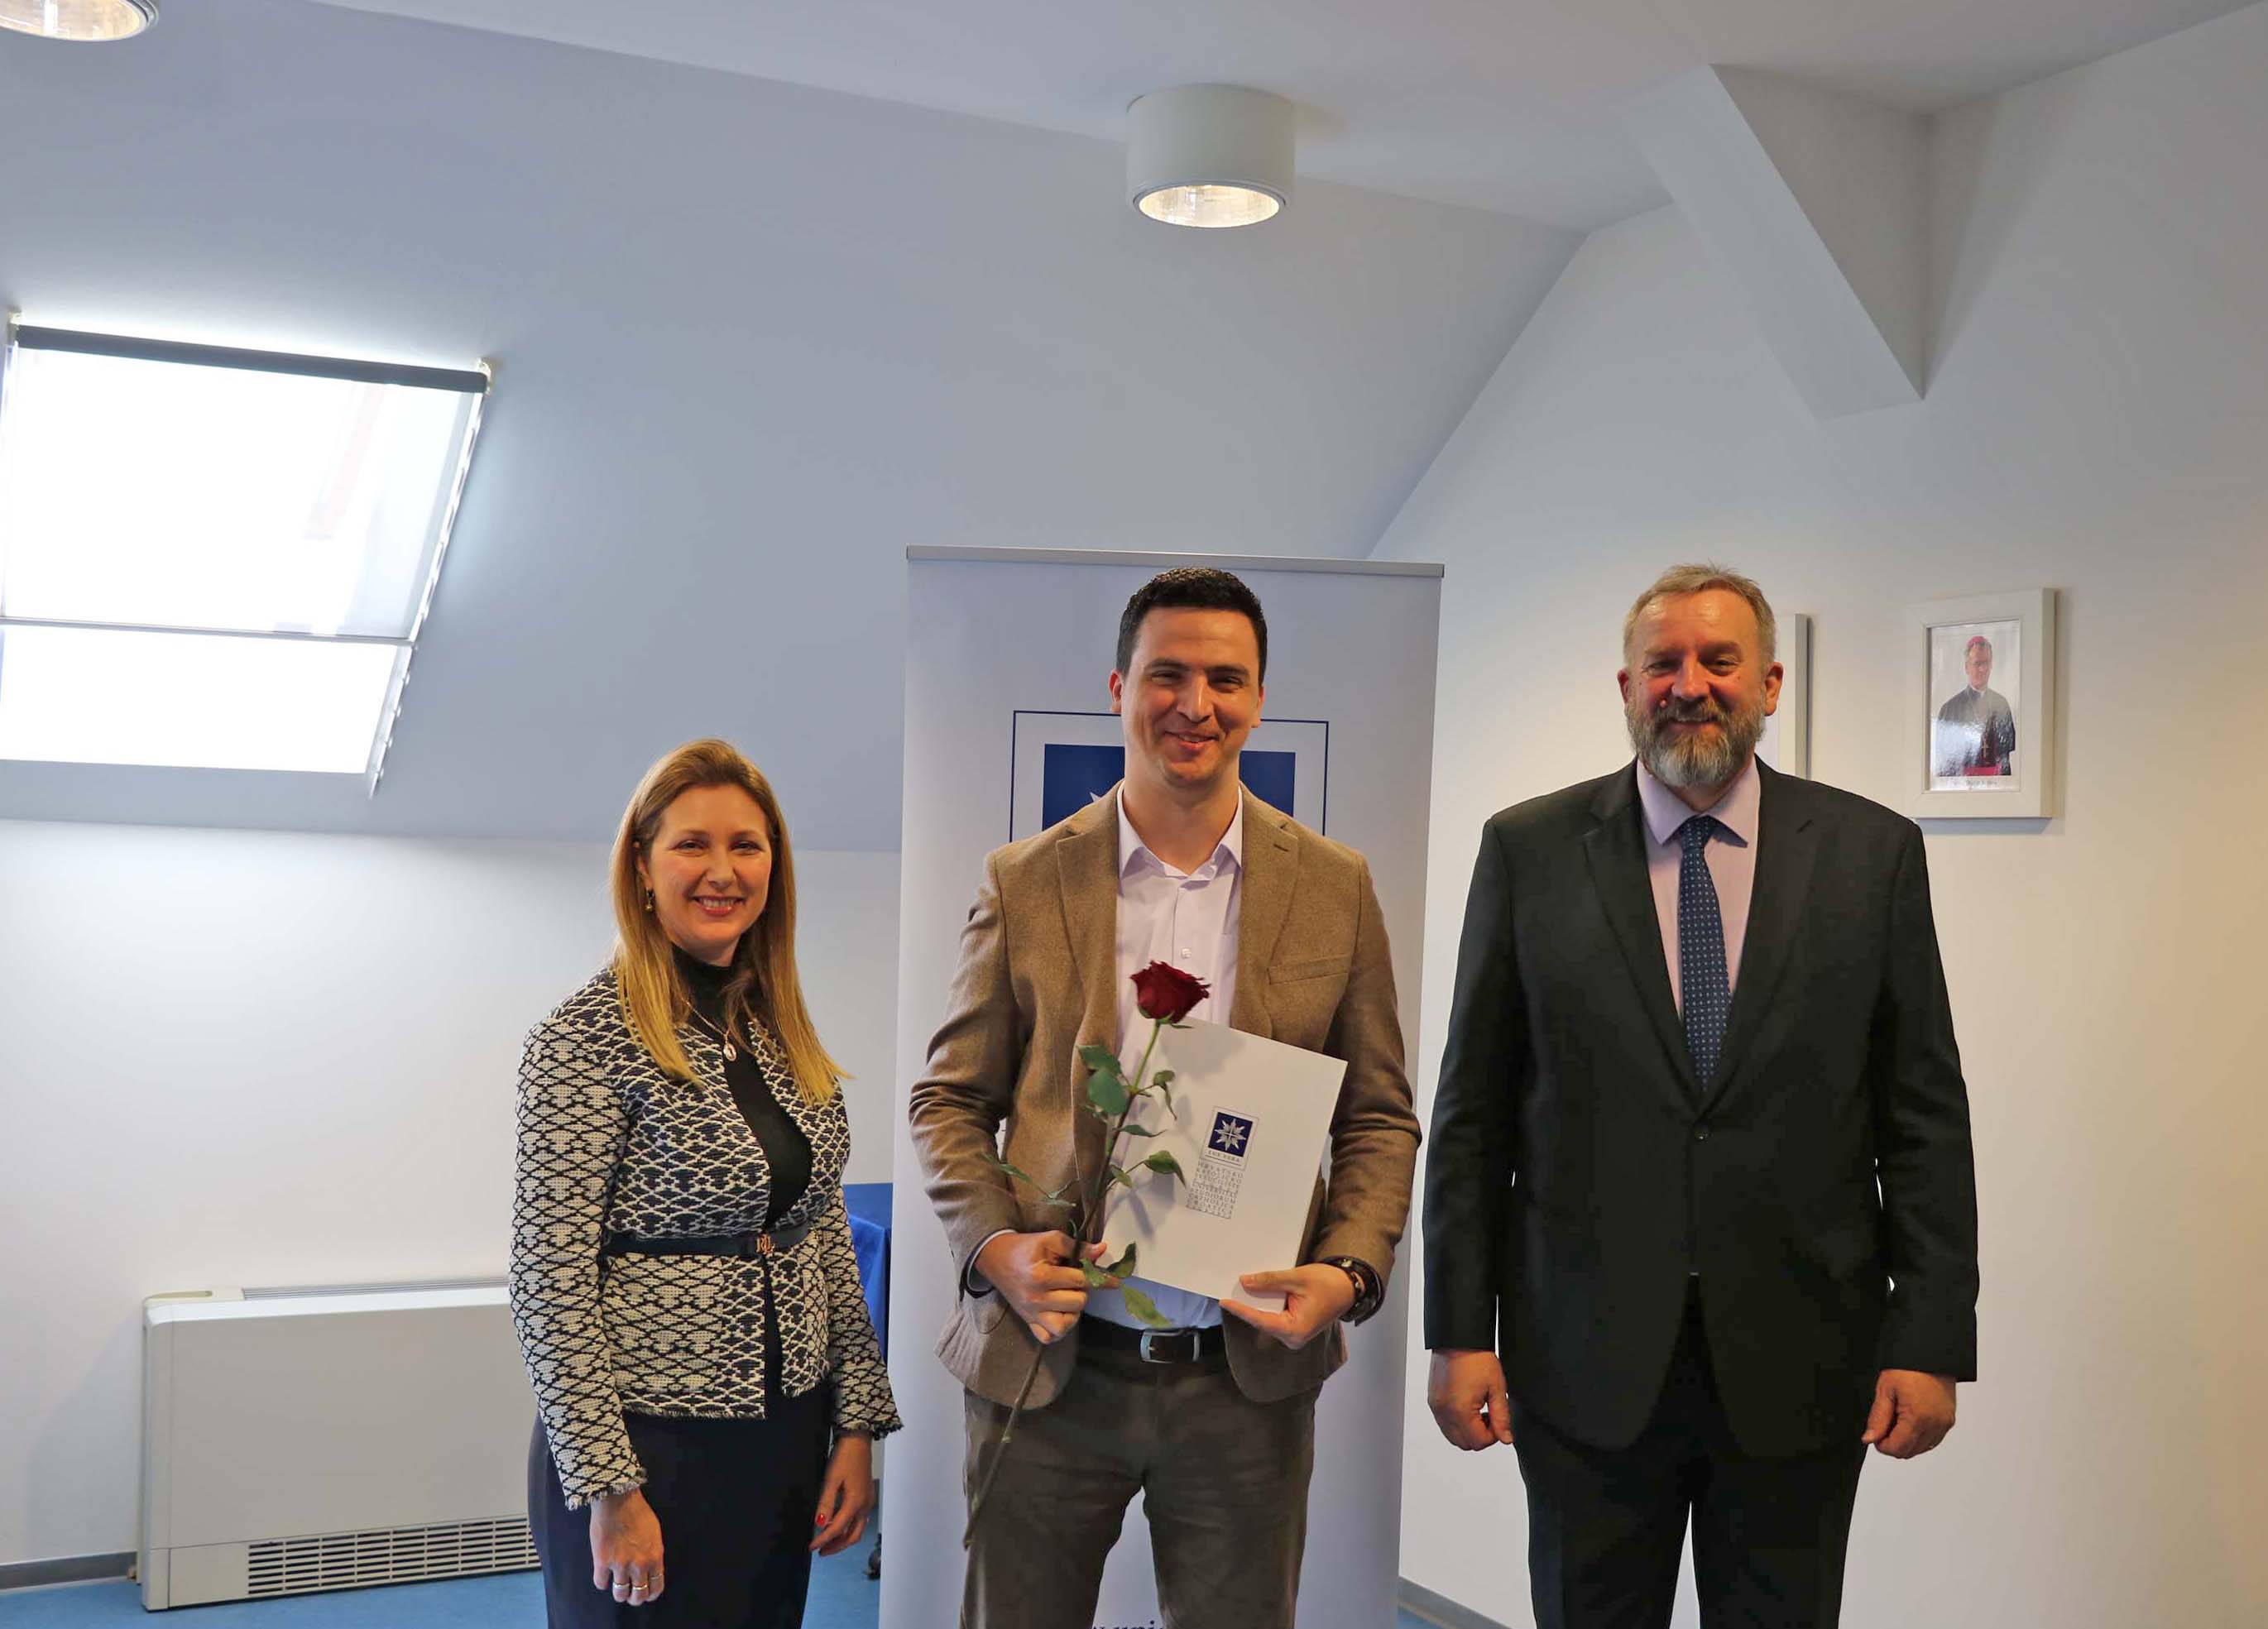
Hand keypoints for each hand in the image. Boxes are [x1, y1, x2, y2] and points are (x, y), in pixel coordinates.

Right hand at [588, 1487, 663, 1605]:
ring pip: (620, 1594)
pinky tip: (603, 1575)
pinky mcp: (602, 1562)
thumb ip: (653, 1552)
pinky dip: (601, 1581)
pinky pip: (600, 1583)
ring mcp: (620, 1564)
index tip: (646, 1593)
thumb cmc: (637, 1511)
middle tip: (630, 1594)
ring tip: (617, 1587)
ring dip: (619, 1593)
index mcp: (655, 1556)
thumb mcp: (654, 1532)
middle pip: (638, 1596)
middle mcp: (640, 1564)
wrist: (617, 1499)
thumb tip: (650, 1567)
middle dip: (634, 1598)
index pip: (657, 1587)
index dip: (651, 1594)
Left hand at [810, 1433, 874, 1555]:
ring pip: (857, 1529)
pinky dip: (848, 1527)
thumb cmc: (844, 1458)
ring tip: (827, 1541)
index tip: (811, 1547)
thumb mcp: (831, 1479)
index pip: (837, 1529)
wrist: (858, 1441)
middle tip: (821, 1551)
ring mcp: (868, 1501)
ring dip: (843, 1538)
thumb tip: (820, 1524)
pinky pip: (859, 1520)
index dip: (823, 1540)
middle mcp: (864, 1506)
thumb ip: (826, 1503)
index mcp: (855, 1503)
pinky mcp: (867, 1496)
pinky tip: (838, 1524)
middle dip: (837, 1546)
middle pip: (852, 1536)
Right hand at [974, 1230, 1109, 1343]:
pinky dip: (1059, 1330)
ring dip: (1073, 1312)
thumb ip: (1077, 1247)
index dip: (1100, 1278)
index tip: (1116, 1282)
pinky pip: (1049, 1337)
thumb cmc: (1025, 1248)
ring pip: (1066, 1325)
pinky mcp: (1028, 1322)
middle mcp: (1037, 1299)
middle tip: (1075, 1281)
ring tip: (1069, 1298)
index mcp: (1042, 1277)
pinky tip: (1062, 1315)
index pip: (1080, 1280)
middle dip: (1082, 1291)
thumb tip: (1101, 1250)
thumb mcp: (1050, 1240)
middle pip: (1077, 1302)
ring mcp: (1032, 1314)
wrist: (996, 1258)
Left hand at [1219, 1264, 1353, 1349]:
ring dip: (1256, 1305)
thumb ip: (1270, 1281)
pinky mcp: (1294, 1329)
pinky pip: (1274, 1317)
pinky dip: (1266, 1305)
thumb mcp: (1297, 1278)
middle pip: (1262, 1320)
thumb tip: (1245, 1282)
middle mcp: (1293, 1338)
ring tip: (1238, 1290)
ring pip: (1267, 1319)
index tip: (1224, 1301)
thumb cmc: (1328, 1283)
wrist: (1348, 1287)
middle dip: (1247, 1305)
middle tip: (1227, 1291)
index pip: (1261, 1319)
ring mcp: (1294, 1335)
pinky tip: (1255, 1293)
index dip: (1241, 1309)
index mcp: (1295, 1330)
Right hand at [1428, 1349, 1512, 1451]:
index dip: (1493, 1436)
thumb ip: (1502, 1418)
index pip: (1478, 1442)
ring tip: (1477, 1410)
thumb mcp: (1497, 1389)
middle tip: (1488, 1416)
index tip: (1497, 1421)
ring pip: (1452, 1436)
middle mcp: (1444, 1412)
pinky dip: (1455, 1422)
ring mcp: (1436, 1407)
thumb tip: (1506, 1438)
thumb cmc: (1477, 1358)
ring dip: (1467, 1430)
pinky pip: (1443, 1424)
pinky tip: (1466, 1406)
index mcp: (1460, 1411)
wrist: (1458, 1339)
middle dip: (1479, 1435)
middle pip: (1463, 1444)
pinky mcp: (1432, 1401)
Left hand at [1862, 1369, 1957, 1457]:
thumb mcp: (1885, 1389)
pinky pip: (1933, 1440)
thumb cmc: (1908, 1367)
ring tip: (1898, 1418)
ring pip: (1921, 1448)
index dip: (1881, 1444)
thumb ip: (1877, 1418)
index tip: (1875, 1433)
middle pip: (1909, 1452)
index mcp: (1918, 1418)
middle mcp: (1935, 1425)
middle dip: (1893, 1443)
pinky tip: (1910, 1420)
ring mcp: (1945, 1424)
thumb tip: (1870, 1439)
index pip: (1897, 1449)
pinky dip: (1920, 1437)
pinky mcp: (1949, 1420)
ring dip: (1907, 1441)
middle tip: (1885, 1423)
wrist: (1931, 1353)